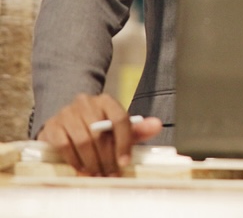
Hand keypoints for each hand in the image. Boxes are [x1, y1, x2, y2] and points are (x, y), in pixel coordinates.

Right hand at [36, 93, 162, 175]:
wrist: (68, 120)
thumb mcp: (117, 126)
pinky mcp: (52, 125)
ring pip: (83, 141)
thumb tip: (157, 125)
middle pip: (100, 134)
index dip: (124, 142)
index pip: (120, 119)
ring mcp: (67, 113)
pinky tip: (82, 168)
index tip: (124, 162)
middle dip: (107, 158)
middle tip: (110, 174)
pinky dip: (75, 160)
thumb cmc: (96, 125)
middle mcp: (86, 103)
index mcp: (106, 101)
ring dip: (92, 162)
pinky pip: (65, 146)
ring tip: (97, 174)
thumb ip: (137, 129)